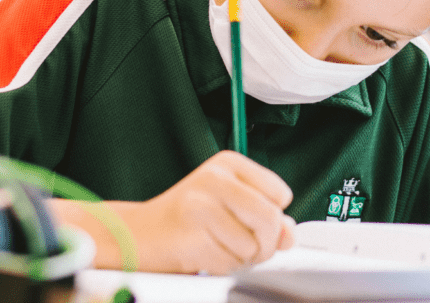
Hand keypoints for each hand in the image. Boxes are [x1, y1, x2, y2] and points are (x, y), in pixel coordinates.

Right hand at [125, 150, 294, 273]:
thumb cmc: (188, 219)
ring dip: (241, 258)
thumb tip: (289, 234)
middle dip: (264, 244)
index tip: (251, 220)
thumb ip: (266, 216)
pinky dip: (223, 266)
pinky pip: (230, 262)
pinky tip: (206, 253)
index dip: (273, 216)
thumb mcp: (232, 207)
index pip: (280, 193)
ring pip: (253, 245)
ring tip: (218, 246)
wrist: (140, 234)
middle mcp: (216, 177)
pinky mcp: (191, 232)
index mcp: (229, 163)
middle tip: (243, 245)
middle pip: (270, 218)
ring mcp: (201, 202)